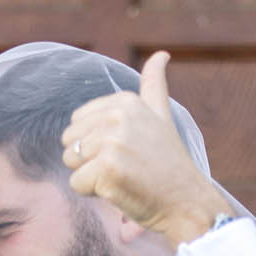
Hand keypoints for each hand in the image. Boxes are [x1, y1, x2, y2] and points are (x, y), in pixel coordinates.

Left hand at [61, 51, 234, 249]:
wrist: (185, 201)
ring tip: (122, 177)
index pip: (78, 121)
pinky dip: (93, 193)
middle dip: (89, 160)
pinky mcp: (107, 169)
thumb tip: (161, 54)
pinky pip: (76, 183)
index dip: (96, 143)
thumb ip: (154, 85)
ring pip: (71, 162)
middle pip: (70, 141)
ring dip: (90, 177)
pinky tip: (120, 190)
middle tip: (123, 167)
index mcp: (126, 101)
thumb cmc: (169, 164)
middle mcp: (119, 117)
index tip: (127, 151)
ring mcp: (113, 142)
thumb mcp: (161, 116)